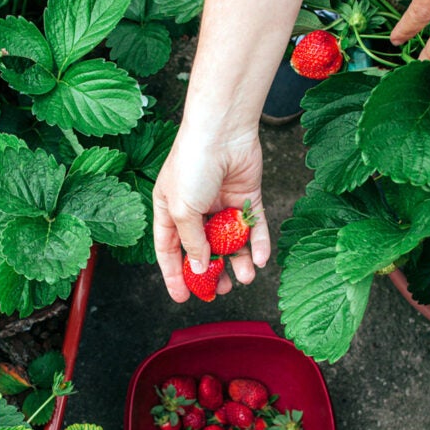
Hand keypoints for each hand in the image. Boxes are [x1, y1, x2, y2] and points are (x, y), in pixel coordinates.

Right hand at [153, 128, 269, 302]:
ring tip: (244, 278)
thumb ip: (192, 242)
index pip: (169, 250)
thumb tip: (199, 268)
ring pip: (231, 241)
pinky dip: (258, 244)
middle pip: (203, 249)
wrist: (222, 132)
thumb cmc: (192, 165)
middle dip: (212, 272)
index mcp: (169, 209)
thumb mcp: (183, 210)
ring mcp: (222, 203)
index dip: (174, 274)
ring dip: (237, 261)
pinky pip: (254, 226)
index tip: (182, 297)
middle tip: (220, 291)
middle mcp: (195, 208)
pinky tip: (259, 261)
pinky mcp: (246, 197)